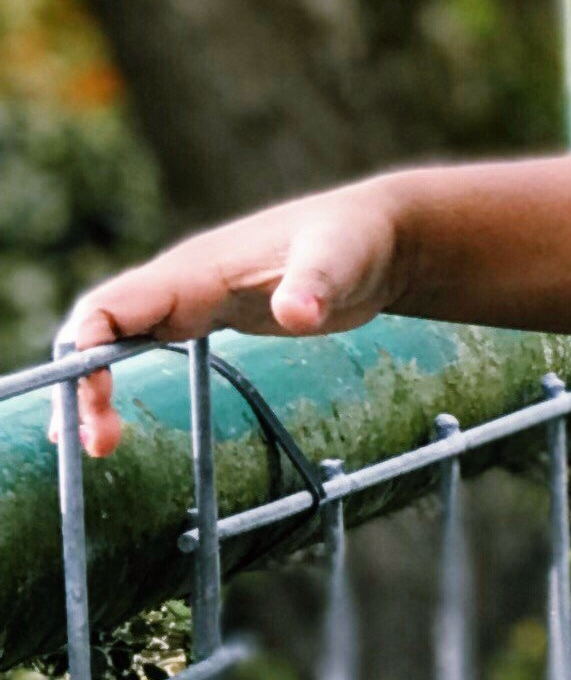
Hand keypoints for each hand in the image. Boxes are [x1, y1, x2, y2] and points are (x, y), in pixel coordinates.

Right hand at [58, 186, 403, 460]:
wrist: (379, 235)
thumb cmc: (355, 240)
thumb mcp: (340, 261)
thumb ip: (315, 284)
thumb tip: (296, 314)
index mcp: (194, 270)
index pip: (110, 307)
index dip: (85, 351)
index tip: (90, 403)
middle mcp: (181, 281)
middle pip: (100, 327)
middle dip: (83, 380)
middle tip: (95, 444)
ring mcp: (193, 297)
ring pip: (116, 337)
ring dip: (94, 385)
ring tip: (96, 444)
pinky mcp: (211, 314)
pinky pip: (144, 342)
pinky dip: (119, 377)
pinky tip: (114, 418)